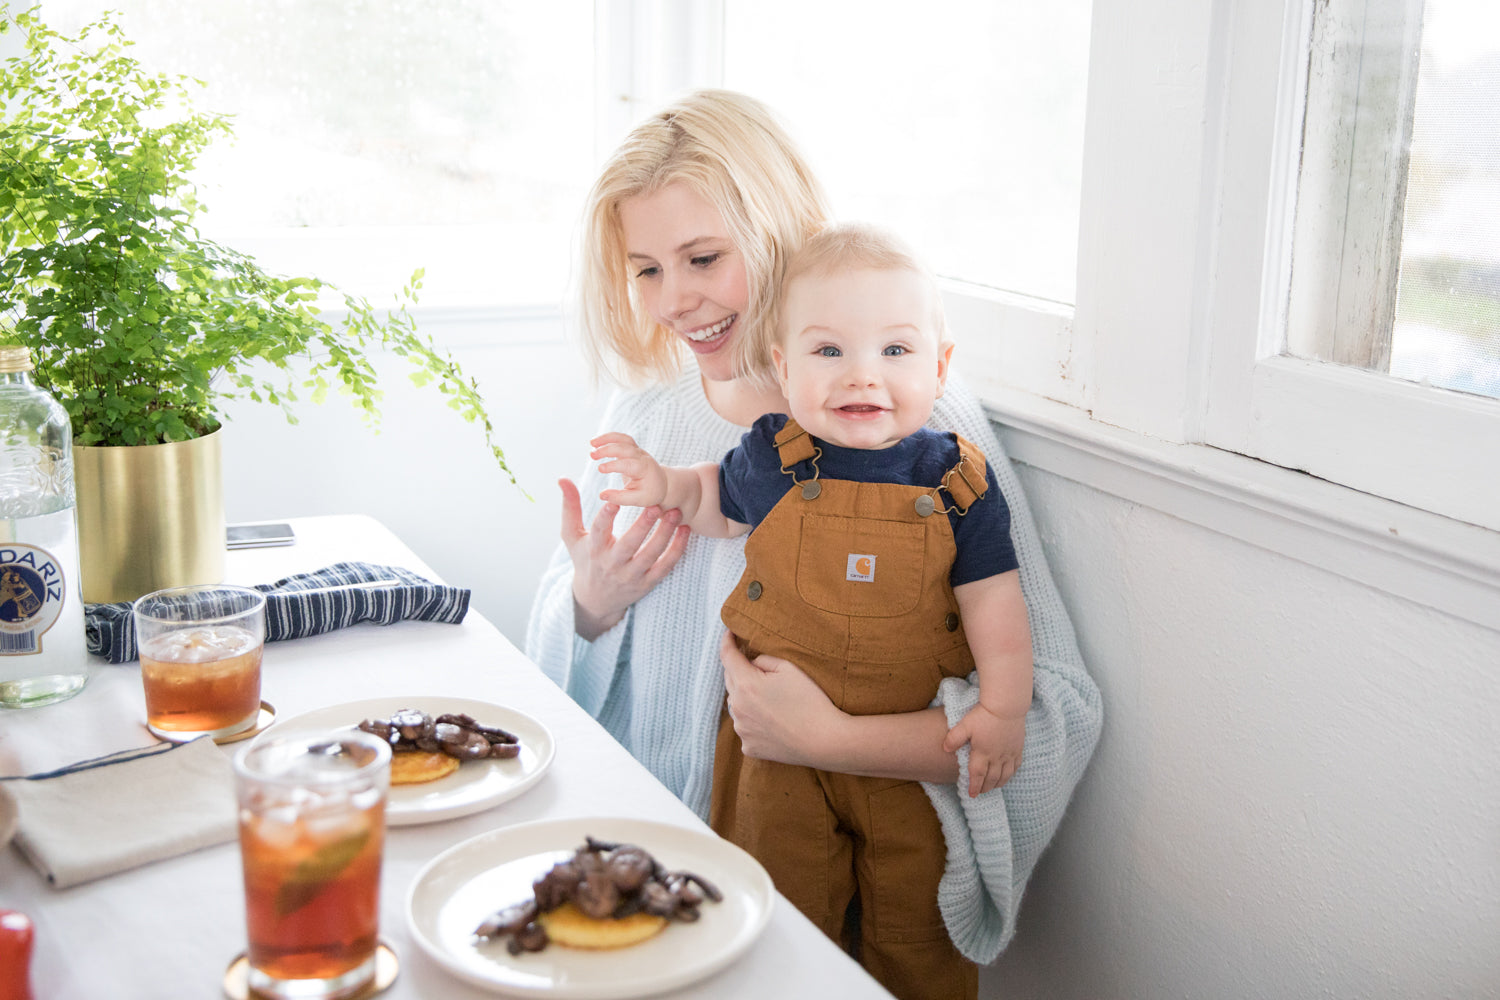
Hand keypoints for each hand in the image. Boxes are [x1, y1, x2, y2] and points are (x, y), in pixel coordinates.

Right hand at [557, 477, 689, 640]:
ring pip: (651, 555)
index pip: (598, 532)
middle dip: (643, 526)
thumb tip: (563, 479)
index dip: (605, 517)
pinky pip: (665, 566)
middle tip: (656, 505)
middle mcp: (613, 564)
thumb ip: (570, 507)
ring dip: (665, 534)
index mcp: (594, 549)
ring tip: (675, 513)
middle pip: (629, 545)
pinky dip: (677, 549)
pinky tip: (685, 530)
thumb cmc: (585, 559)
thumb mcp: (572, 536)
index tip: (614, 502)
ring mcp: (631, 575)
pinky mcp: (647, 583)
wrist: (596, 599)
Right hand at [591, 433, 668, 507]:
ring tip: (592, 443)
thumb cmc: (650, 492)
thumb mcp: (638, 500)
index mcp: (644, 469)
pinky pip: (622, 439)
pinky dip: (609, 438)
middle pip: (625, 447)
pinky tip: (596, 443)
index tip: (600, 468)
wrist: (662, 483)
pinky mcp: (633, 449)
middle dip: (608, 449)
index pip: (628, 464)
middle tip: (592, 455)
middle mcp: (641, 457)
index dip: (614, 465)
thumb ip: (620, 498)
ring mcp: (637, 451)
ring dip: (607, 438)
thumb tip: (601, 495)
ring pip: (624, 439)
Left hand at [720, 632, 840, 765]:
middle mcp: (737, 708)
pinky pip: (745, 726)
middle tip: (757, 667)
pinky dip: (753, 720)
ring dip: (746, 697)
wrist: (825, 741)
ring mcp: (741, 730)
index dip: (727, 641)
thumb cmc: (811, 701)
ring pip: (736, 705)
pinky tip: (773, 721)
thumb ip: (764, 660)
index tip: (729, 633)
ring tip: (771, 700)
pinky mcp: (748, 747)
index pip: (727, 656)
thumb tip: (751, 663)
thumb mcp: (789, 668)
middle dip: (739, 670)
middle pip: (730, 680)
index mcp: (746, 684)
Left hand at [942, 702, 1024, 796]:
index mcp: (982, 753)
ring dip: (998, 783)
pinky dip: (1011, 774)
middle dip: (985, 787)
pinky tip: (1007, 775)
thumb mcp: (965, 725)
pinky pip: (1016, 766)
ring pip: (1005, 775)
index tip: (972, 794)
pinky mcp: (1018, 747)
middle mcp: (997, 757)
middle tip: (980, 792)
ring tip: (992, 787)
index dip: (974, 786)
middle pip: (991, 778)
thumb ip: (954, 738)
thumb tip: (945, 749)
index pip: (977, 775)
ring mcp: (1009, 753)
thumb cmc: (984, 715)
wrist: (1006, 706)